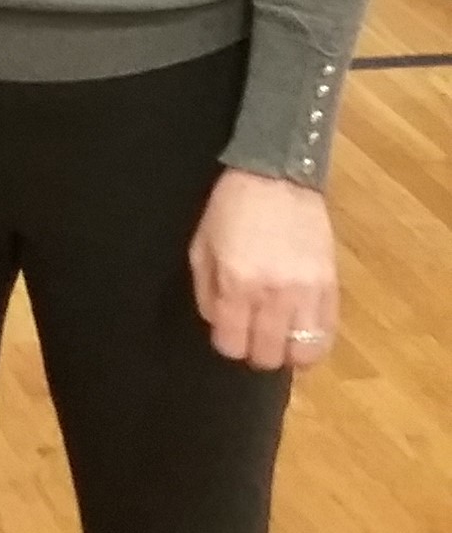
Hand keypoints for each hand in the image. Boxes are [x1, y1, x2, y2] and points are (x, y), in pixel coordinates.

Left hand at [189, 168, 339, 372]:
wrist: (277, 176)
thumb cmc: (232, 208)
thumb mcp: (201, 245)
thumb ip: (206, 291)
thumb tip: (218, 324)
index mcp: (235, 284)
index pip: (232, 345)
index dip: (228, 342)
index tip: (229, 331)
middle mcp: (272, 295)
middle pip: (267, 356)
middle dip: (256, 350)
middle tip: (255, 332)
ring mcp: (306, 294)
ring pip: (302, 355)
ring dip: (288, 351)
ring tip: (281, 336)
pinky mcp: (331, 287)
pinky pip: (327, 336)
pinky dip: (314, 343)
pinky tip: (302, 332)